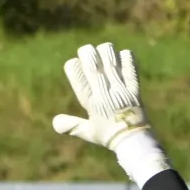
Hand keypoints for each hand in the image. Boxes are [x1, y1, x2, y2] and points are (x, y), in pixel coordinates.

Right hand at [52, 42, 171, 183]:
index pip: (78, 79)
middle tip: (85, 50)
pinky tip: (123, 54)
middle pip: (94, 65)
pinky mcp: (134, 89)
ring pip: (112, 62)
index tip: (72, 63)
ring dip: (106, 52)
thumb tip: (55, 122)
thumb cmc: (108, 136)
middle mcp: (105, 94)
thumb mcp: (87, 132)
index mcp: (91, 103)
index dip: (73, 67)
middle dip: (87, 53)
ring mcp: (121, 90)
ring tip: (103, 49)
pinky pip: (131, 69)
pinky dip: (127, 59)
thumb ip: (71, 125)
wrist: (133, 140)